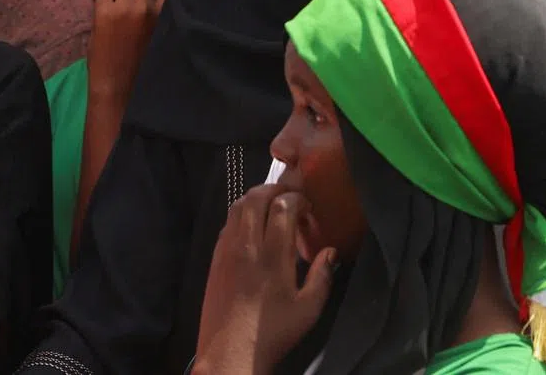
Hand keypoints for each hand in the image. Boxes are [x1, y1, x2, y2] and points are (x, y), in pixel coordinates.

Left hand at [87, 0, 169, 99]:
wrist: (119, 87)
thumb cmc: (145, 67)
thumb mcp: (163, 36)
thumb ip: (160, 15)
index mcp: (165, 14)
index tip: (147, 1)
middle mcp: (147, 7)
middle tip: (129, 4)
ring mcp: (126, 8)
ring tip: (116, 10)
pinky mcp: (105, 13)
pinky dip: (104, 2)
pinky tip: (104, 18)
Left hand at [197, 186, 335, 372]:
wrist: (228, 357)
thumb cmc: (272, 335)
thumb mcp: (308, 311)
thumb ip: (322, 277)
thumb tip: (330, 251)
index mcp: (272, 257)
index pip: (283, 206)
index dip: (297, 199)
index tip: (307, 209)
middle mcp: (248, 247)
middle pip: (257, 197)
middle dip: (276, 189)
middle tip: (290, 198)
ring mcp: (227, 251)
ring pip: (238, 206)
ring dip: (257, 198)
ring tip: (272, 208)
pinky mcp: (215, 259)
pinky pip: (227, 223)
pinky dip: (242, 214)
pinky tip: (253, 228)